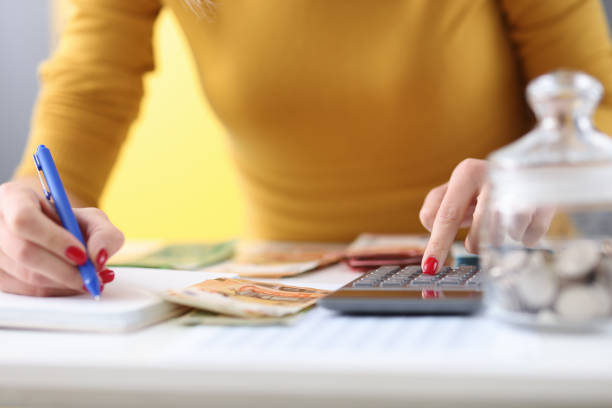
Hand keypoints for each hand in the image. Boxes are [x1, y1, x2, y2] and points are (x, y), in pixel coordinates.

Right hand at [0, 181, 123, 295]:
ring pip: (25, 276)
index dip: (54, 239)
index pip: (24, 219)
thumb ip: (104, 235)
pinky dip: (55, 291)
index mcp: (13, 198)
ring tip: (89, 280)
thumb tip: (99, 258)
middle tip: (92, 277)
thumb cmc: (68, 224)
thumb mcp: (92, 219)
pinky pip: (25, 291)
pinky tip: (71, 284)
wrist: (50, 235)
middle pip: (24, 252)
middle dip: (64, 270)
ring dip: (63, 283)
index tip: (82, 254)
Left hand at [419, 159, 553, 274]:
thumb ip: (434, 208)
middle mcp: (493, 175)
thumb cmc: (485, 184)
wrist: (536, 163)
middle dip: (476, 244)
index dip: (437, 245)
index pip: (445, 216)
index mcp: (466, 173)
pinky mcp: (547, 199)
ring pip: (504, 235)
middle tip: (475, 243)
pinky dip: (525, 238)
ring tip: (502, 224)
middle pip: (479, 232)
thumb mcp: (456, 189)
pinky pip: (530, 236)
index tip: (430, 268)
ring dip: (501, 238)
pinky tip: (523, 226)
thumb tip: (430, 231)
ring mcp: (523, 187)